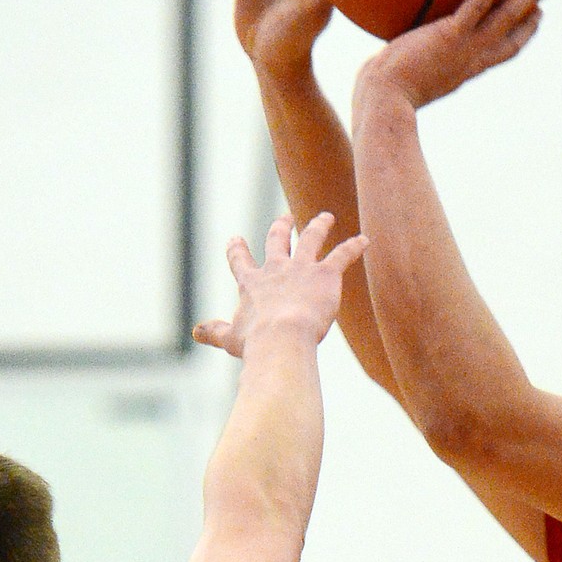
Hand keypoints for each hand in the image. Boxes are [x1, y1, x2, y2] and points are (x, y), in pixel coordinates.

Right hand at [193, 212, 367, 355]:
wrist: (282, 338)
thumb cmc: (256, 343)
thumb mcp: (230, 338)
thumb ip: (214, 332)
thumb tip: (196, 332)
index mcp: (252, 284)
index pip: (241, 261)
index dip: (237, 250)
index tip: (235, 239)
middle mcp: (276, 269)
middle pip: (277, 241)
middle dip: (281, 228)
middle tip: (285, 218)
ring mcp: (301, 268)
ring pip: (311, 239)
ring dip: (319, 226)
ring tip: (326, 218)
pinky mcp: (325, 274)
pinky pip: (342, 255)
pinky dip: (354, 247)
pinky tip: (365, 240)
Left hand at [355, 0, 552, 113]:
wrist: (384, 101)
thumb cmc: (383, 93)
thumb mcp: (401, 74)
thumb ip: (406, 55)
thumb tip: (392, 44)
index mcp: (464, 69)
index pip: (499, 52)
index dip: (519, 36)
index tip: (532, 20)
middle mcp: (471, 60)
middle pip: (513, 36)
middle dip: (532, 17)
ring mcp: (464, 48)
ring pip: (506, 17)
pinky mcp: (450, 36)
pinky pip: (477, 5)